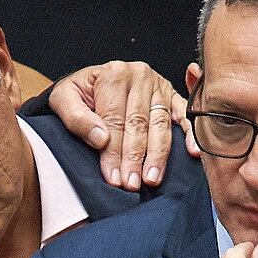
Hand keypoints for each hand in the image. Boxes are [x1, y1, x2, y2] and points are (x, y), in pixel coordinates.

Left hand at [47, 60, 189, 191]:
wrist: (92, 82)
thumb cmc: (80, 93)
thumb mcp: (64, 98)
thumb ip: (76, 117)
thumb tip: (100, 138)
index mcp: (113, 74)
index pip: (115, 120)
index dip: (113, 151)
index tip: (113, 176)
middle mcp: (139, 76)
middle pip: (139, 124)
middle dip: (134, 158)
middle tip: (131, 183)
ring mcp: (158, 85)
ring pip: (160, 125)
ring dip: (157, 155)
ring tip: (151, 179)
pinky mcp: (172, 96)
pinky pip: (184, 116)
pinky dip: (190, 134)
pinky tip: (192, 152)